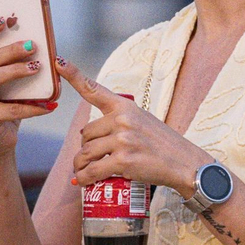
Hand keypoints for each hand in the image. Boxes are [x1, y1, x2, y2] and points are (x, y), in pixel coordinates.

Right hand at [0, 16, 56, 157]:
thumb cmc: (7, 102)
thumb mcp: (11, 80)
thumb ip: (16, 62)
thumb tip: (41, 42)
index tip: (5, 19)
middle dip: (11, 50)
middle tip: (33, 46)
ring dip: (16, 71)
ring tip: (36, 67)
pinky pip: (10, 110)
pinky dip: (32, 107)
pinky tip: (49, 105)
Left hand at [57, 57, 208, 194]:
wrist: (185, 163)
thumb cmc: (164, 145)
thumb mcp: (143, 121)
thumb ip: (119, 122)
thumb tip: (87, 136)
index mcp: (126, 107)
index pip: (95, 90)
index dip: (74, 75)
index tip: (59, 62)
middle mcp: (123, 120)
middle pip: (85, 134)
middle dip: (85, 148)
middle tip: (92, 158)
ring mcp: (123, 140)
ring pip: (85, 153)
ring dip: (80, 165)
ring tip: (84, 172)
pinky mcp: (123, 161)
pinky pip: (91, 171)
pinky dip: (83, 179)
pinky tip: (82, 182)